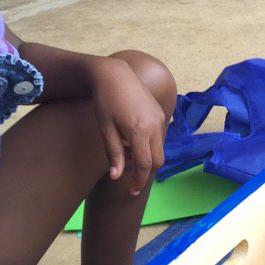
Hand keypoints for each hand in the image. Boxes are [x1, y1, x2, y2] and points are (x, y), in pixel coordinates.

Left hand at [91, 57, 166, 194]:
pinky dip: (149, 145)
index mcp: (139, 130)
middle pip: (158, 160)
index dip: (138, 181)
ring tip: (126, 154)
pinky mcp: (160, 113)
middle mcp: (154, 125)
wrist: (115, 73)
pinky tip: (131, 140)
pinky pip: (159, 136)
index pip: (144, 164)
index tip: (131, 191)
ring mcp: (160, 118)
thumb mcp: (105, 129)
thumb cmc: (105, 101)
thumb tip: (117, 177)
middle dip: (146, 173)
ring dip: (147, 158)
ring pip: (160, 149)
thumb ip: (114, 153)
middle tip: (130, 181)